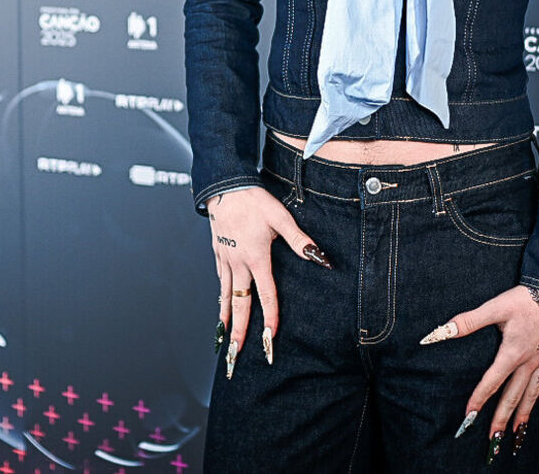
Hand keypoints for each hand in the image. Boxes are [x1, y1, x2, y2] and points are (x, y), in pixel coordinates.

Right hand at [207, 186, 331, 375]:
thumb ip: (299, 240)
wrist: (225, 186)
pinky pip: (220, 279)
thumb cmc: (254, 201)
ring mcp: (226, 258)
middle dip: (239, 330)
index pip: (265, 295)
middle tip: (236, 353)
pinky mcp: (218, 251)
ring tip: (225, 338)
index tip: (269, 338)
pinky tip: (222, 302)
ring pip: (225, 294)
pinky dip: (220, 295)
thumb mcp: (280, 217)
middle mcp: (239, 263)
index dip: (269, 318)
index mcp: (257, 258)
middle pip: (239, 303)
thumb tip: (320, 257)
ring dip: (226, 317)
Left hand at [420, 284, 538, 446]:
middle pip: (513, 396)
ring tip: (518, 431)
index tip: (469, 417)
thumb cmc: (526, 299)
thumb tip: (442, 331)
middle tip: (494, 439)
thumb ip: (468, 321)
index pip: (492, 382)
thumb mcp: (494, 307)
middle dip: (502, 418)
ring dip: (524, 413)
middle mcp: (528, 362)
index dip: (479, 399)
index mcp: (511, 353)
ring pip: (533, 393)